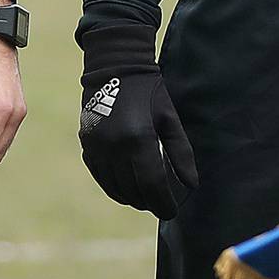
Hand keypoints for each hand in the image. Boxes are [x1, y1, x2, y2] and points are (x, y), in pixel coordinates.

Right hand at [77, 23, 197, 217]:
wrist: (114, 67)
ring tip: (144, 199)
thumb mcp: (169, 119)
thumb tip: (191, 184)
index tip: (171, 212)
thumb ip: (181, 153)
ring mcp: (97, 146)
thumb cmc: (148, 92)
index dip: (162, 204)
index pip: (152, 185)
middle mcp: (115, 146)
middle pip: (133, 190)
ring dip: (131, 197)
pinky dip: (113, 187)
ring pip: (114, 187)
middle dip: (148, 203)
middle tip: (160, 205)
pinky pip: (100, 175)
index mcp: (139, 138)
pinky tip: (125, 188)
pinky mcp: (86, 144)